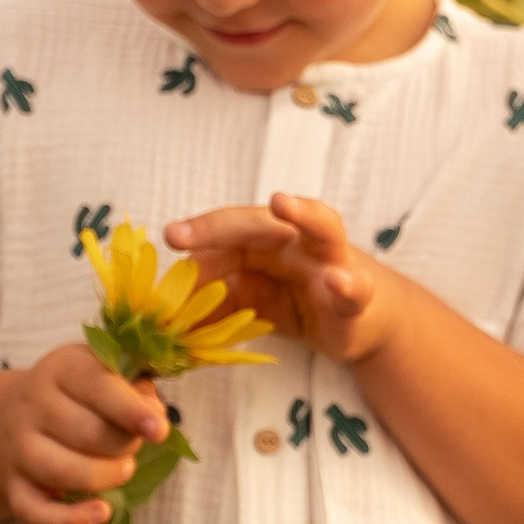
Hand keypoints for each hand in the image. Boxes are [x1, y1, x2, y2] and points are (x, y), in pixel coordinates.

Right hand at [0, 342, 168, 523]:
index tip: (159, 431)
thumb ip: (138, 394)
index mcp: (62, 369)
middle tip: (134, 447)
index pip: (98, 387)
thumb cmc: (82, 397)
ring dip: (103, 476)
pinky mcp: (12, 486)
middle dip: (124, 446)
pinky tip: (102, 513)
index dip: (131, 411)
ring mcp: (17, 447)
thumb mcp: (108, 378)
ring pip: (61, 470)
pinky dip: (69, 520)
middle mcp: (32, 405)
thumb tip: (155, 420)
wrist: (21, 415)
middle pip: (86, 433)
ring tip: (124, 470)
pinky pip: (35, 512)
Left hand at [164, 195, 397, 366]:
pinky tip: (337, 281)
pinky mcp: (356, 296)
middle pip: (258, 223)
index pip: (224, 232)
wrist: (359, 320)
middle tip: (180, 234)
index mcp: (264, 240)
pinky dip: (348, 284)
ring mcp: (331, 262)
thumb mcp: (249, 300)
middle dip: (218, 226)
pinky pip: (353, 288)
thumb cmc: (299, 298)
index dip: (197, 234)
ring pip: (322, 228)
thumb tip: (165, 309)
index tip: (168, 238)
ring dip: (303, 213)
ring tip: (281, 203)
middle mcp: (296, 240)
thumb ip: (213, 299)